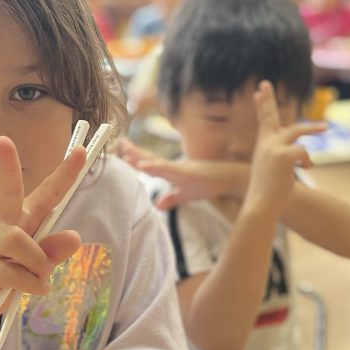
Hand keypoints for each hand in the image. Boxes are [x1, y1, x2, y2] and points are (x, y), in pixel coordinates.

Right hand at [0, 136, 84, 326]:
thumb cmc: (11, 276)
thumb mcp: (39, 263)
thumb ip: (55, 250)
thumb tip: (75, 236)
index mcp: (21, 219)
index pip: (46, 193)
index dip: (64, 173)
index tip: (80, 150)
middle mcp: (2, 224)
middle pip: (7, 191)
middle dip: (6, 165)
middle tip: (1, 139)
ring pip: (17, 240)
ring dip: (38, 261)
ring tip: (42, 275)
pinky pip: (13, 273)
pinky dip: (33, 283)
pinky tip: (37, 289)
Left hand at [117, 138, 248, 209]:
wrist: (231, 179)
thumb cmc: (210, 184)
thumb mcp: (186, 194)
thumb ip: (172, 198)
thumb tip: (158, 206)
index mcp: (172, 171)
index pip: (150, 163)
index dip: (135, 158)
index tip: (120, 152)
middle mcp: (173, 167)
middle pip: (149, 158)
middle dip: (133, 152)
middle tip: (117, 144)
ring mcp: (180, 168)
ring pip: (156, 162)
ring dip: (140, 157)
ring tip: (124, 151)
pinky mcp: (188, 173)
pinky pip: (168, 170)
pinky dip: (155, 167)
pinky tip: (143, 165)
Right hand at [243, 81, 325, 216]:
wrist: (261, 205)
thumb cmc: (269, 195)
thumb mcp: (272, 173)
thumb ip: (281, 160)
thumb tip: (297, 157)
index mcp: (262, 147)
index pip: (263, 122)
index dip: (262, 106)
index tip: (259, 91)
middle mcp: (265, 144)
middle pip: (268, 116)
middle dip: (267, 100)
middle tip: (264, 84)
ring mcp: (272, 148)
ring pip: (297, 130)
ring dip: (313, 129)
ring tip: (326, 128)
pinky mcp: (283, 156)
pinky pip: (303, 152)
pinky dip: (307, 160)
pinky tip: (306, 168)